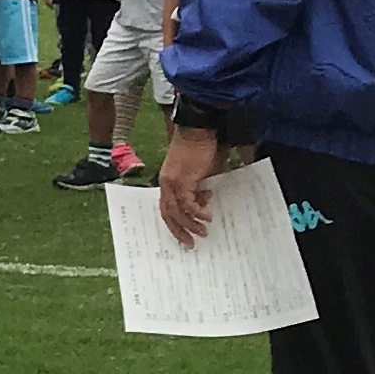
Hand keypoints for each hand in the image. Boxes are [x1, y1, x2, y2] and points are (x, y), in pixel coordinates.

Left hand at [157, 128, 221, 245]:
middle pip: (167, 214)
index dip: (175, 221)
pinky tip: (208, 217)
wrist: (198, 130)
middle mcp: (166, 184)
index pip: (167, 206)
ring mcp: (172, 182)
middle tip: (190, 243)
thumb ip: (199, 187)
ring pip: (176, 211)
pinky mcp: (182, 180)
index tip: (185, 233)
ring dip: (189, 225)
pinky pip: (188, 203)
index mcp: (168, 182)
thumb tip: (205, 199)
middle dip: (178, 231)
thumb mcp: (200, 172)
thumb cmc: (200, 148)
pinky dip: (197, 212)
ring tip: (203, 233)